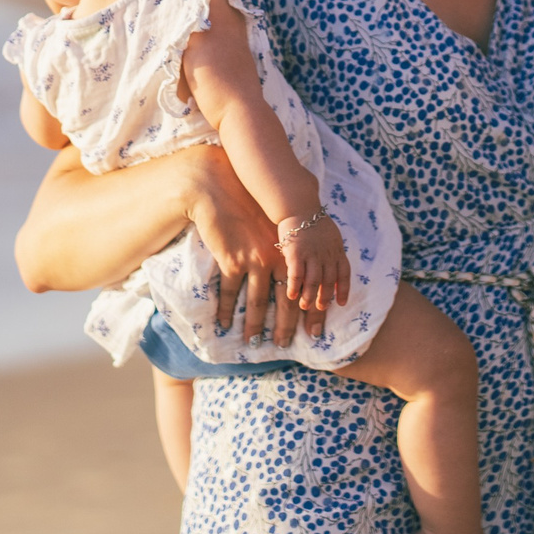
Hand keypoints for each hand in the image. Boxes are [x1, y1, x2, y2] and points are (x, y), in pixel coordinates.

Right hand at [184, 151, 308, 346]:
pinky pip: (230, 293)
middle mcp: (277, 258)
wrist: (220, 188)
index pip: (307, 287)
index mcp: (291, 250)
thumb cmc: (248, 202)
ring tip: (254, 342)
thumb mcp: (274, 222)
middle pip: (286, 301)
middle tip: (286, 345)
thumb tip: (296, 264)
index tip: (313, 331)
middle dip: (287, 326)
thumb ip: (286, 244)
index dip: (311, 312)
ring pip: (258, 302)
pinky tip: (225, 323)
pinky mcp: (231, 260)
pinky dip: (227, 310)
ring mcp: (254, 260)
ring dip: (256, 325)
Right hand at [280, 214, 351, 311]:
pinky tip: (291, 295)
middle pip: (329, 281)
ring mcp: (312, 254)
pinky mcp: (296, 253)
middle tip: (320, 308)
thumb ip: (332, 252)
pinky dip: (294, 287)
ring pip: (314, 282)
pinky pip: (297, 276)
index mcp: (337, 250)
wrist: (299, 206)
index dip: (343, 290)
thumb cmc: (312, 221)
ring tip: (305, 306)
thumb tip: (332, 267)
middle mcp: (327, 254)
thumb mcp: (330, 235)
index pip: (344, 274)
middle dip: (325, 297)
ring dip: (310, 297)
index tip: (341, 303)